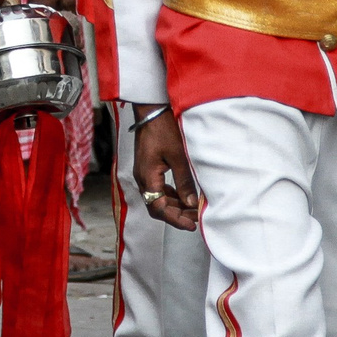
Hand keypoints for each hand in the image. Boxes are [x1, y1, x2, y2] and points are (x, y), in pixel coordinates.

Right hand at [133, 107, 199, 231]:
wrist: (151, 111)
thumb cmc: (163, 130)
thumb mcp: (178, 157)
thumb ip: (184, 181)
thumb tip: (191, 203)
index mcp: (147, 177)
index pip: (159, 208)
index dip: (175, 219)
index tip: (191, 225)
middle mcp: (142, 178)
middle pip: (156, 206)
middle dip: (175, 215)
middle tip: (194, 220)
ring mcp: (143, 173)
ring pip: (156, 199)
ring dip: (173, 206)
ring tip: (192, 209)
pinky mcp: (147, 168)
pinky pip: (157, 189)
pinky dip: (169, 195)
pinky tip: (182, 195)